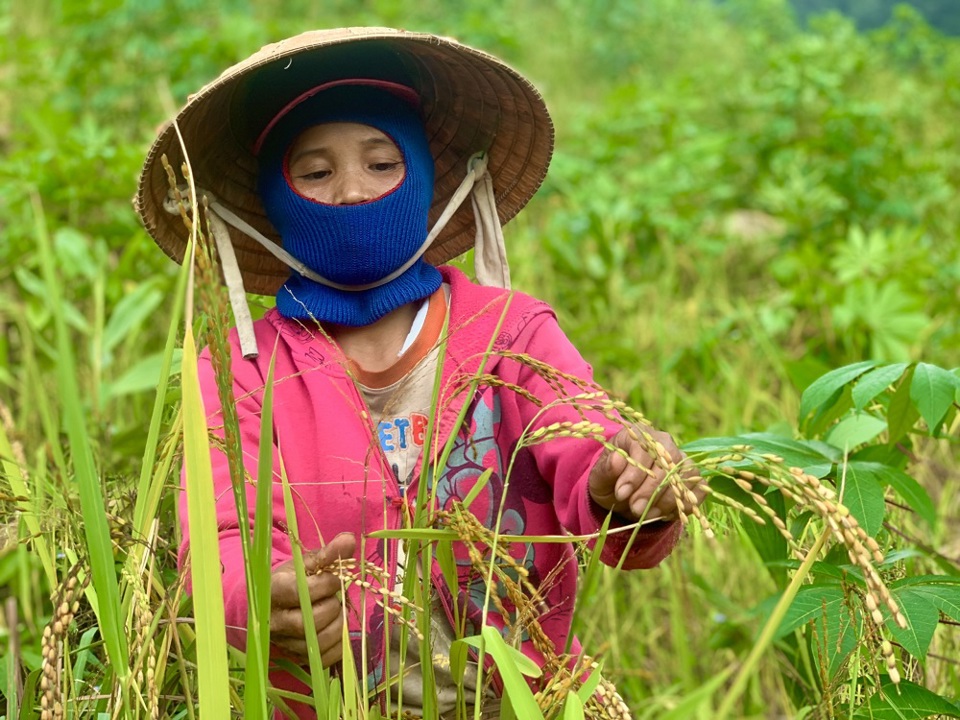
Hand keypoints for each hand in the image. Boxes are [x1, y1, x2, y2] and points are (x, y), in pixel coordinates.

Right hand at [270, 532, 355, 665]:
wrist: (271, 603)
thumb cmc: (291, 579)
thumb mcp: (305, 563)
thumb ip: (328, 553)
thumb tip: (349, 539)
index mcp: (274, 590)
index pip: (301, 592)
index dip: (326, 584)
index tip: (334, 577)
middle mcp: (274, 621)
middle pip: (309, 622)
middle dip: (332, 607)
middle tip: (336, 597)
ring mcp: (284, 642)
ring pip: (317, 643)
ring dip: (338, 626)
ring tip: (338, 611)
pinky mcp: (296, 657)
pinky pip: (323, 659)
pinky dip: (338, 646)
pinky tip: (338, 628)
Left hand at [588, 424, 704, 522]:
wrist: (622, 495)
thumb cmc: (610, 481)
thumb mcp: (599, 477)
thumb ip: (606, 469)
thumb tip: (617, 459)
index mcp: (639, 435)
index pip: (644, 449)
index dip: (634, 473)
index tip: (621, 494)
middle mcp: (664, 442)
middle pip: (667, 463)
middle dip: (651, 491)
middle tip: (635, 509)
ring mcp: (681, 458)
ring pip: (686, 476)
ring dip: (668, 500)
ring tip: (648, 515)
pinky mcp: (692, 477)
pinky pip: (699, 488)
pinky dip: (685, 505)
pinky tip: (665, 514)